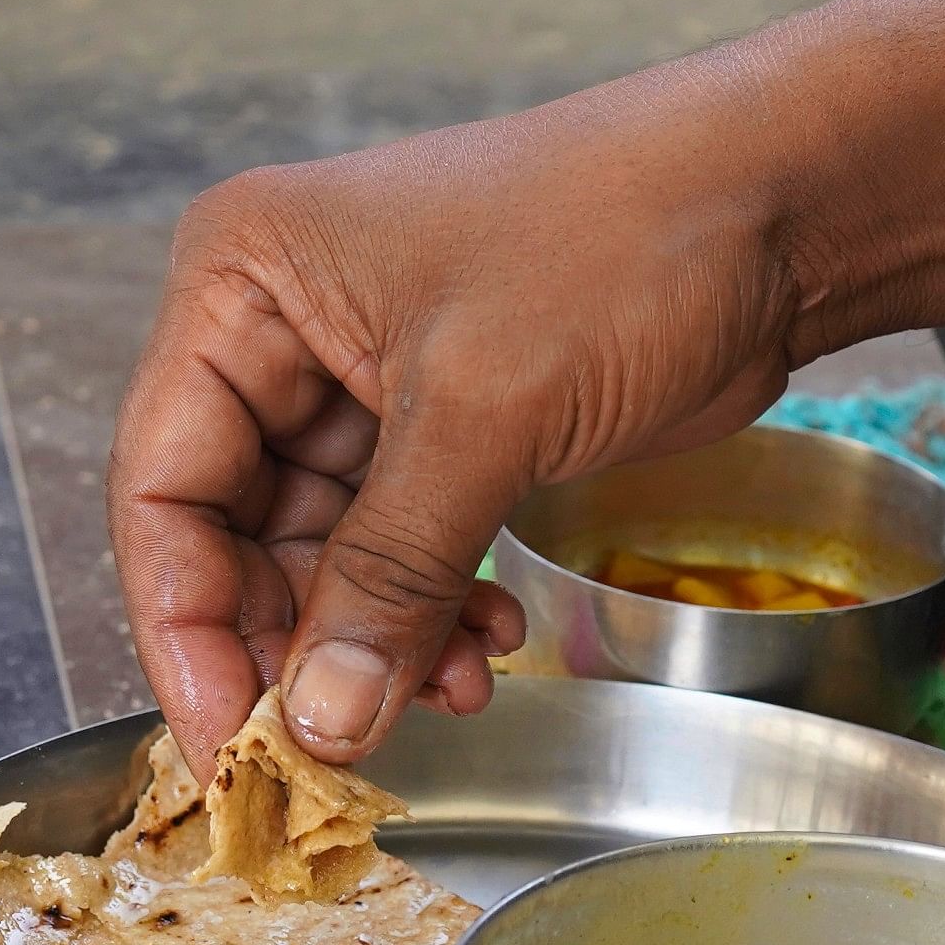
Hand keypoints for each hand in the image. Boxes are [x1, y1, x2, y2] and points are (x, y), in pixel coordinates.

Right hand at [107, 52, 825, 766]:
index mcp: (243, 280)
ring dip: (378, 638)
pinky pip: (402, 546)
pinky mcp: (451, 419)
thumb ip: (389, 577)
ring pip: (325, 554)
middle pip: (234, 533)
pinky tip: (487, 642)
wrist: (784, 199)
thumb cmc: (624, 233)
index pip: (161, 487)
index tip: (231, 745)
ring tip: (453, 685)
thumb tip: (318, 722)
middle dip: (297, 643)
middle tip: (345, 741)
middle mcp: (284, 327)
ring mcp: (367, 376)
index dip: (187, 629)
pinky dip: (433, 608)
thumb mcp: (482, 413)